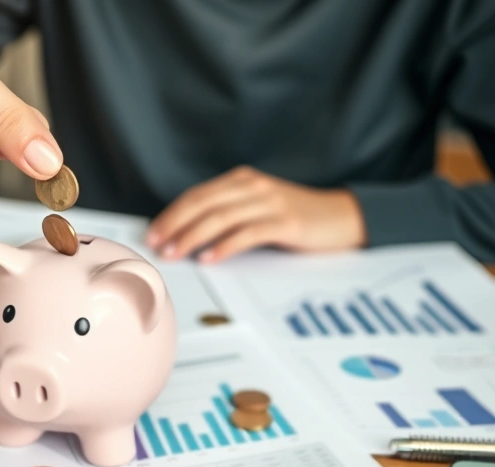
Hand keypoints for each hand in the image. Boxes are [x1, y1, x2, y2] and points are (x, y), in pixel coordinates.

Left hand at [146, 166, 365, 262]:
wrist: (341, 216)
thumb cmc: (295, 217)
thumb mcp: (256, 208)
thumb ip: (227, 215)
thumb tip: (187, 235)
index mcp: (242, 180)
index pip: (197, 195)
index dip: (172, 214)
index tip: (153, 233)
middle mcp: (253, 186)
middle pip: (204, 203)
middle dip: (176, 224)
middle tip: (158, 244)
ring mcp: (270, 203)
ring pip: (222, 217)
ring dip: (193, 237)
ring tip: (176, 253)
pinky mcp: (286, 222)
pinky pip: (249, 233)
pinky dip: (226, 245)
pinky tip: (211, 257)